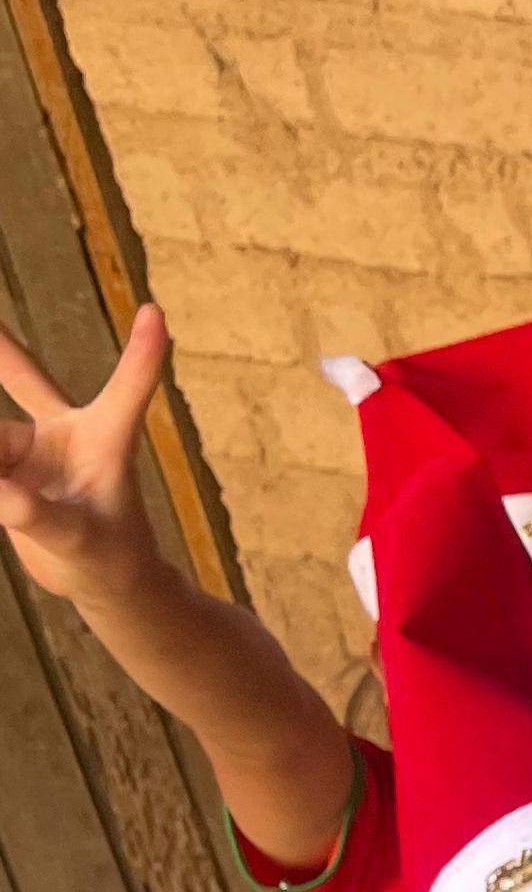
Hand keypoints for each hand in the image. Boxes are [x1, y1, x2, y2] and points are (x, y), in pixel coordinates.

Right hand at [0, 304, 173, 607]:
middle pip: (26, 379)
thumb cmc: (112, 559)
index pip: (126, 391)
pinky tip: (0, 480)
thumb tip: (1, 491)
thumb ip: (38, 518)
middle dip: (2, 348)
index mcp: (107, 443)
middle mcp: (68, 435)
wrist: (102, 580)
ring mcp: (33, 450)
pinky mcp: (8, 469)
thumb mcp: (79, 542)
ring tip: (12, 486)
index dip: (141, 353)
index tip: (155, 311)